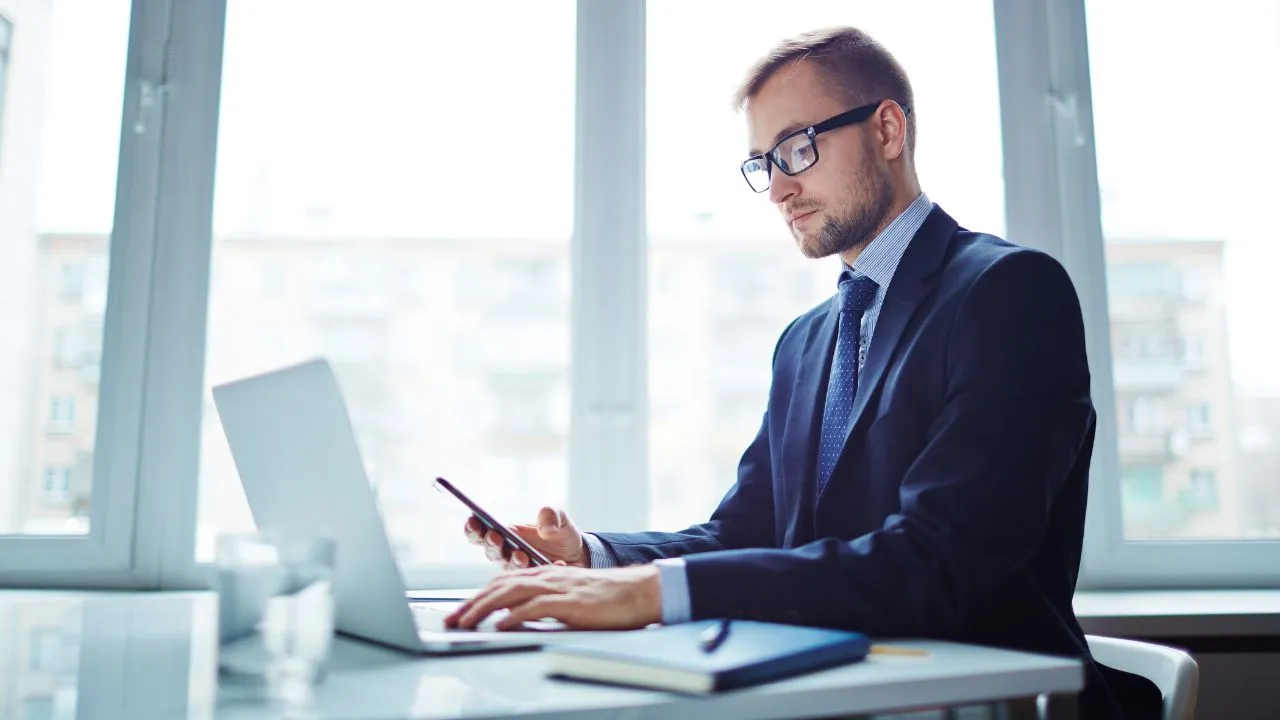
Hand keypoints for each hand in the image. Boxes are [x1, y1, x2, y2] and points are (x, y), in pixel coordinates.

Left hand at [444, 564, 661, 630]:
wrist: (637, 591)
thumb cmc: (606, 597)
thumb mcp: (569, 596)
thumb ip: (545, 602)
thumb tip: (518, 618)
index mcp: (545, 574)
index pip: (502, 582)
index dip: (478, 596)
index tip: (460, 612)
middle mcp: (546, 576)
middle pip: (499, 586)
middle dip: (471, 604)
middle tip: (452, 620)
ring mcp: (557, 587)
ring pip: (510, 594)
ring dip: (483, 609)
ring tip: (466, 623)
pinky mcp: (568, 601)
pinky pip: (535, 607)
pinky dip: (513, 616)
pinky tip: (499, 626)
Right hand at [463, 506, 587, 569]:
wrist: (579, 555)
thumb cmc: (561, 534)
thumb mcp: (559, 517)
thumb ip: (551, 514)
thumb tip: (545, 527)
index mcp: (507, 534)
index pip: (482, 532)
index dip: (473, 528)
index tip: (473, 521)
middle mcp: (508, 553)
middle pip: (491, 551)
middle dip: (492, 544)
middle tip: (497, 537)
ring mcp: (519, 570)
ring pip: (508, 569)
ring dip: (513, 561)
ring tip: (522, 555)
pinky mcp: (534, 583)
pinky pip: (534, 579)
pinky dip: (545, 570)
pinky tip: (558, 563)